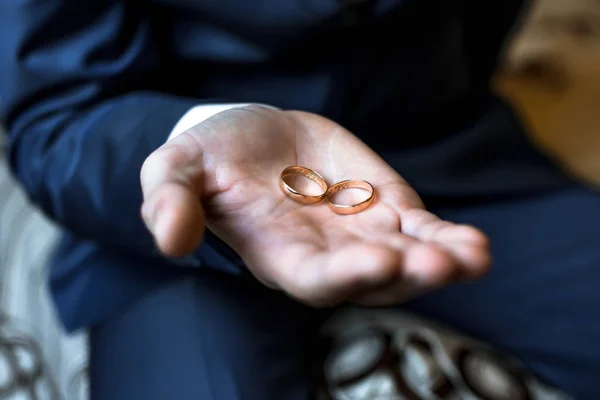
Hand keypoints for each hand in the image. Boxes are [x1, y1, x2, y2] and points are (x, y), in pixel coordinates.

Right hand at [140, 106, 490, 305]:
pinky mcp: (385, 207)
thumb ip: (169, 200)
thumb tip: (168, 238)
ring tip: (472, 256)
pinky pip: (420, 230)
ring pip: (406, 259)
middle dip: (406, 274)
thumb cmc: (211, 157)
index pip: (313, 277)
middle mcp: (324, 254)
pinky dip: (446, 237)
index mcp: (276, 252)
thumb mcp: (177, 168)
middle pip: (371, 278)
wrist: (252, 136)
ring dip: (440, 261)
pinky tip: (472, 244)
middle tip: (439, 264)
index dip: (344, 275)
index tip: (378, 261)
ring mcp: (360, 233)